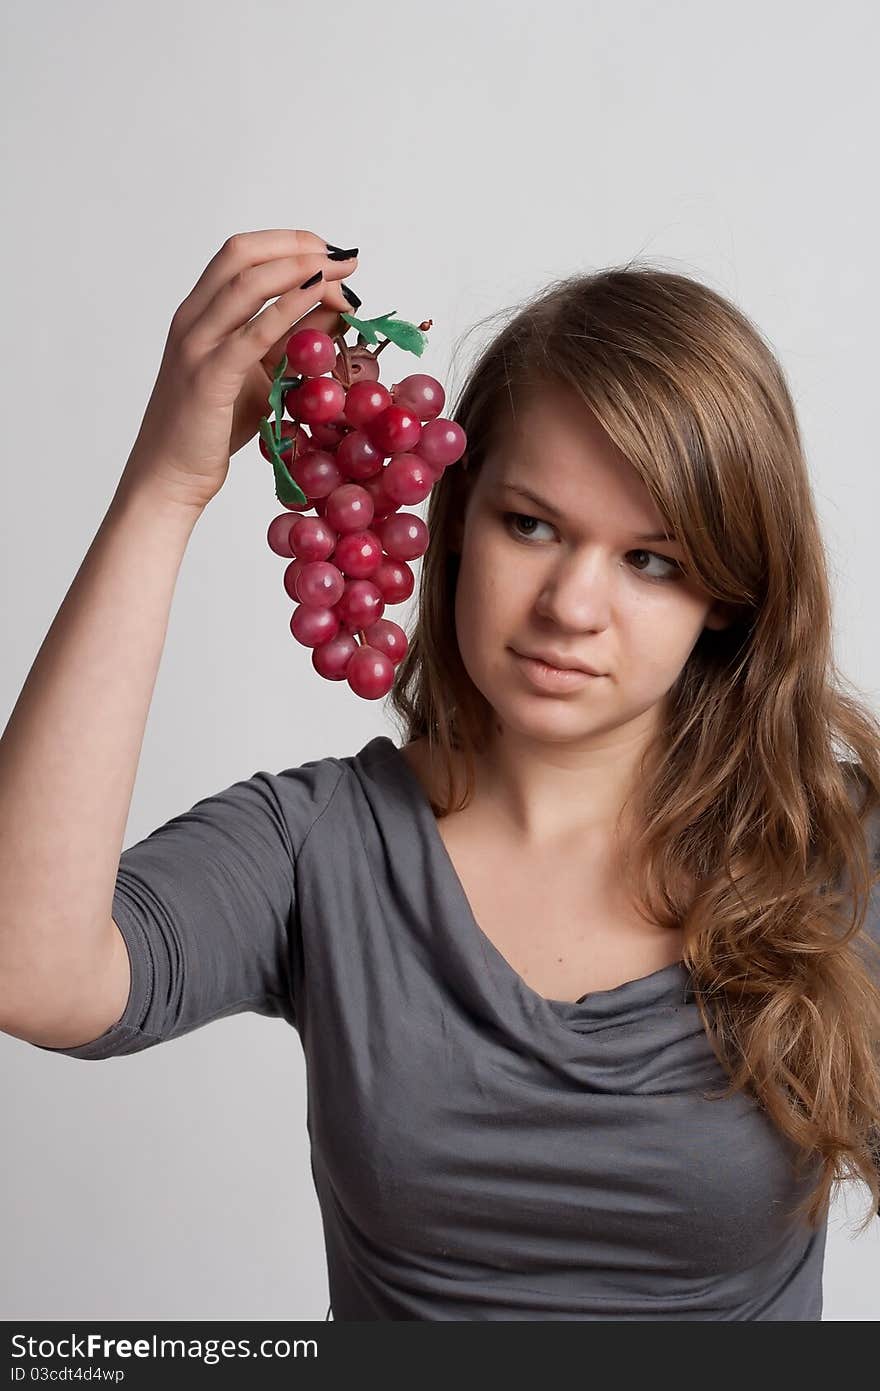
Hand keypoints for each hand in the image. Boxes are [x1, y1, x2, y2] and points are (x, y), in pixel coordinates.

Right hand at [121, 229, 358, 510]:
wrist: (169, 477)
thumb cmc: (211, 430)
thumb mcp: (259, 377)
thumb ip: (291, 343)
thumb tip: (337, 313)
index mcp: (198, 314)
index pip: (240, 254)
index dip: (287, 243)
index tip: (329, 252)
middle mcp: (192, 320)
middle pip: (243, 255)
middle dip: (299, 246)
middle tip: (345, 259)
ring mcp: (197, 346)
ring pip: (248, 283)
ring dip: (302, 270)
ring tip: (343, 275)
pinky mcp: (209, 377)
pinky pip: (253, 333)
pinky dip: (288, 308)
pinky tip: (317, 298)